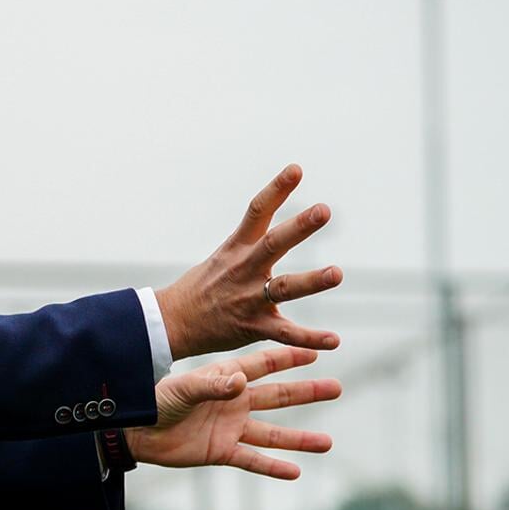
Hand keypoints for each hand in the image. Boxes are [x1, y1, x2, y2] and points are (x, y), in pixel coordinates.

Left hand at [124, 346, 340, 479]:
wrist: (133, 431)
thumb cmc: (153, 401)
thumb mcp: (182, 389)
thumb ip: (211, 385)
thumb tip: (242, 383)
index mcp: (224, 378)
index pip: (263, 365)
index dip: (287, 358)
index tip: (314, 351)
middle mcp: (233, 402)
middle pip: (278, 397)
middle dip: (306, 393)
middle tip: (337, 388)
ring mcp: (230, 428)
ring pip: (273, 433)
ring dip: (300, 439)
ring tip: (328, 443)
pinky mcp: (222, 451)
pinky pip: (252, 461)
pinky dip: (273, 467)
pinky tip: (296, 471)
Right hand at [155, 164, 342, 359]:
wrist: (171, 324)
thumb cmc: (200, 288)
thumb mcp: (222, 256)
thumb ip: (250, 240)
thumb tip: (267, 215)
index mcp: (235, 249)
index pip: (257, 212)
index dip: (276, 190)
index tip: (296, 169)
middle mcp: (244, 270)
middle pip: (273, 243)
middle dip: (299, 227)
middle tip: (323, 210)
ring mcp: (249, 299)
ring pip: (284, 288)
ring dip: (311, 281)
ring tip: (336, 273)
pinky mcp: (253, 327)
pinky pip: (285, 333)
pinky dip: (310, 338)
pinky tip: (333, 340)